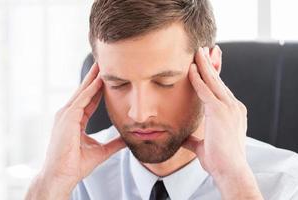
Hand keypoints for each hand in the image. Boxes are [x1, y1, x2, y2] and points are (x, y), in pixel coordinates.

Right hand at [26, 63, 125, 199]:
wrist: (62, 176)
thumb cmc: (76, 164)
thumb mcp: (101, 150)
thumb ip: (114, 143)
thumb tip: (128, 139)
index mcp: (75, 120)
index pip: (90, 99)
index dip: (98, 87)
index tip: (107, 76)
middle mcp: (68, 114)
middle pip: (85, 91)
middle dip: (95, 77)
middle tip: (104, 62)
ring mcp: (66, 115)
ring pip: (83, 91)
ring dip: (93, 78)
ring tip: (103, 64)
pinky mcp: (66, 118)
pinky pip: (82, 100)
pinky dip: (91, 89)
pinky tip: (100, 80)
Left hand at [183, 46, 261, 198]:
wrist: (230, 170)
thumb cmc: (220, 159)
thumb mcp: (205, 145)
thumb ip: (194, 138)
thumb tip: (185, 138)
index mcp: (232, 111)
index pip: (220, 89)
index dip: (212, 76)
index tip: (206, 64)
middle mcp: (233, 106)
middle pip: (219, 80)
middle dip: (209, 64)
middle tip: (203, 49)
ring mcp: (229, 107)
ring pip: (213, 81)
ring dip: (204, 65)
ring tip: (197, 51)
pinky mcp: (220, 111)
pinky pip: (206, 91)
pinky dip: (198, 79)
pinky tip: (190, 69)